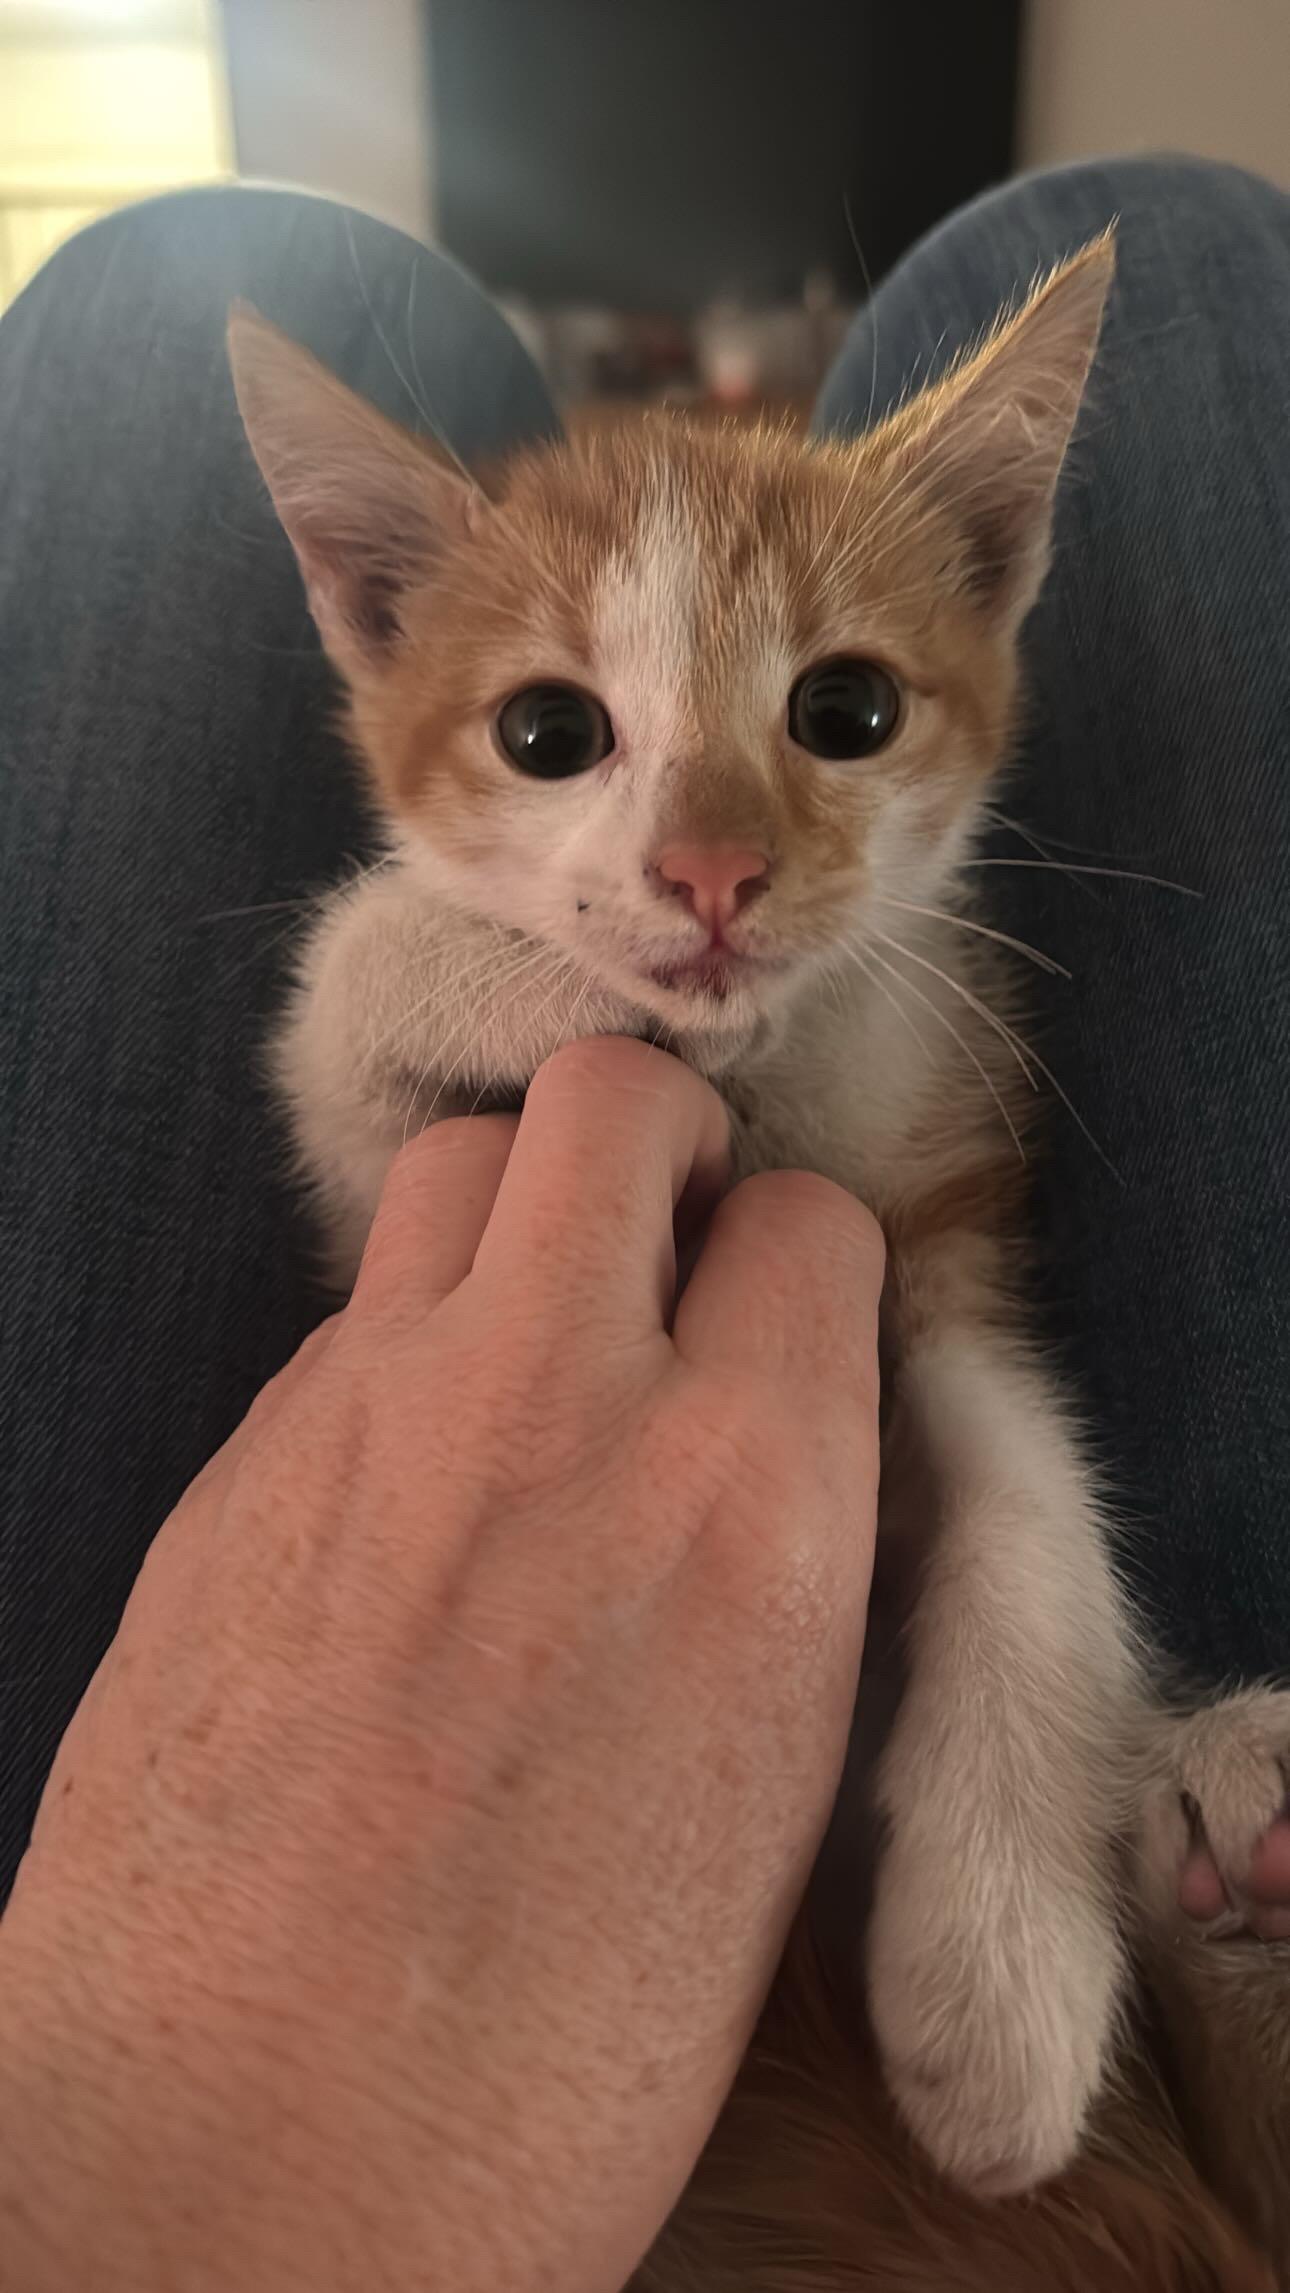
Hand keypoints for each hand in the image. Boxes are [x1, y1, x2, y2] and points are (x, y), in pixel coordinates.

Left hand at [0, 1039, 881, 2292]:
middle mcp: (555, 1401)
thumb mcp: (773, 1792)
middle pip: (608, 1102)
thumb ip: (779, 1553)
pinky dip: (402, 1352)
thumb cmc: (556, 2051)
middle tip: (661, 1242)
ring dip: (515, 1214)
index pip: (813, 1224)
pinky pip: (343, 1321)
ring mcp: (369, 1412)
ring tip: (529, 1336)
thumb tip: (765, 1432)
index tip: (785, 1322)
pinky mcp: (237, 1460)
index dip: (806, 1264)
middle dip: (659, 1143)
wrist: (246, 2153)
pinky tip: (406, 1489)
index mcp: (745, 1497)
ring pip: (450, 1167)